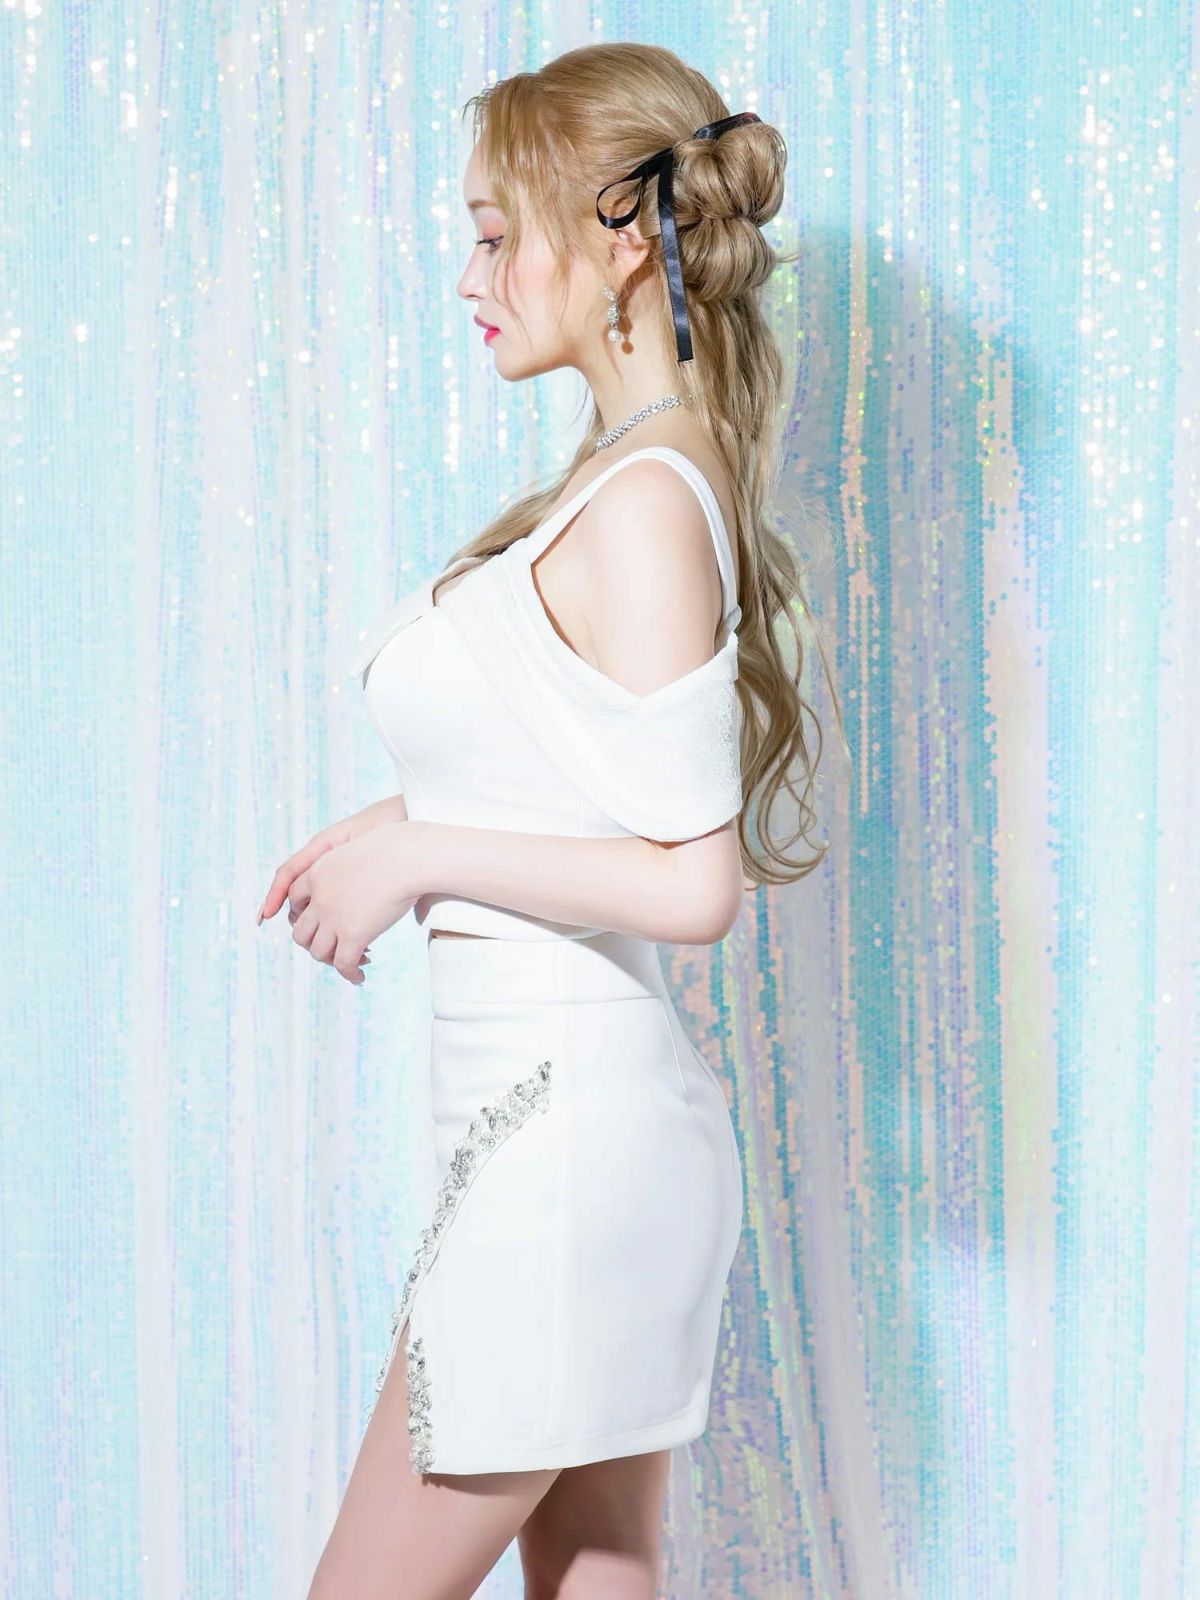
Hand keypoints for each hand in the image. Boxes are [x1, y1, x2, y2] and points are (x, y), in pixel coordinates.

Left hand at [259, 823, 418, 985]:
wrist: (407, 857)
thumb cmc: (394, 848)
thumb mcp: (357, 850)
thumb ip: (350, 867)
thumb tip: (362, 880)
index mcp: (318, 872)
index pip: (294, 899)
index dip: (301, 915)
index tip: (317, 923)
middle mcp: (320, 897)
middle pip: (300, 931)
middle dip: (314, 943)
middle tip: (332, 946)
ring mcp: (334, 917)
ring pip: (318, 951)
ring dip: (331, 960)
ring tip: (350, 960)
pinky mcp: (353, 934)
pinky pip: (343, 963)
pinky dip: (350, 974)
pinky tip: (359, 977)